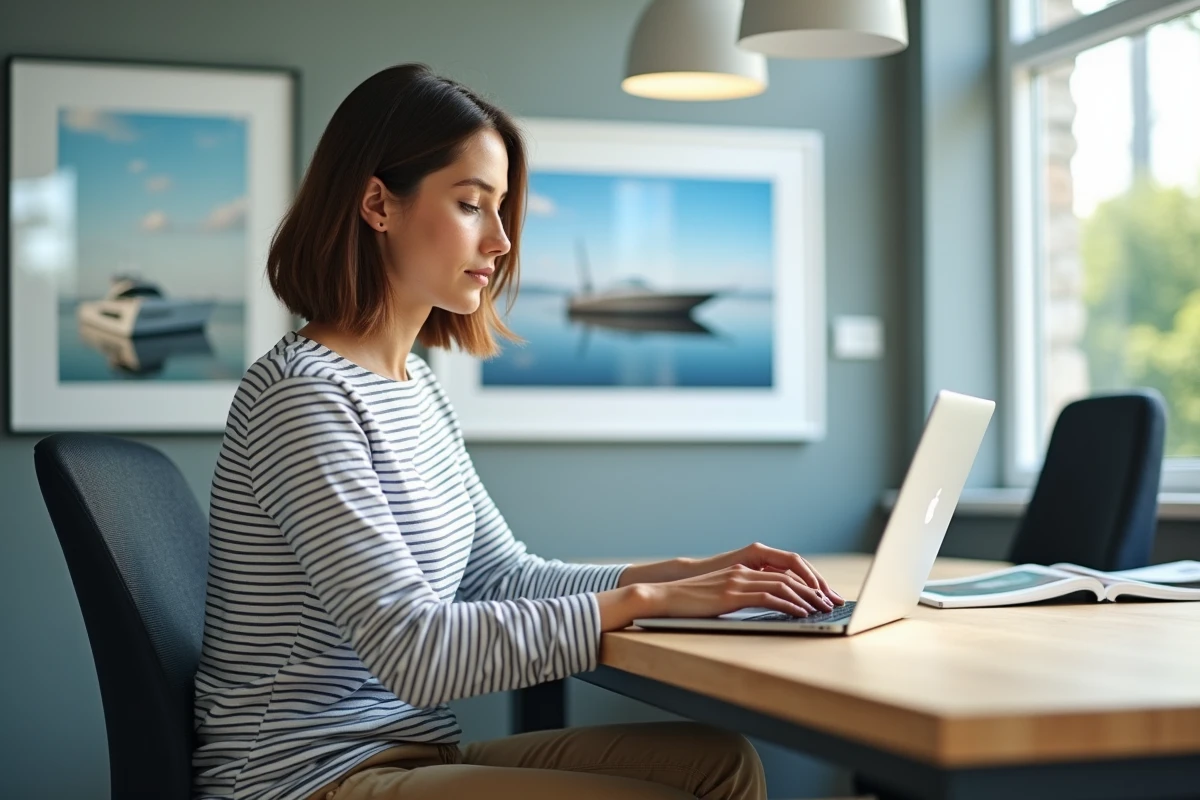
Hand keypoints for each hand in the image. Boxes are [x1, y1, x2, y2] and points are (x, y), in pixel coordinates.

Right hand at [686, 542, 843, 604]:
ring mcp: (738, 581)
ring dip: (807, 597)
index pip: (784, 570)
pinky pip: (768, 596)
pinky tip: (801, 613)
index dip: (807, 581)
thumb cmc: (690, 601)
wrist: (664, 596)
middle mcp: (744, 571)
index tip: (824, 594)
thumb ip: (742, 596)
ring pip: (783, 584)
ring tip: (823, 609)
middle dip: (815, 589)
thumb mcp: (720, 595)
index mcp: (743, 568)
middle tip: (833, 602)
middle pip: (789, 575)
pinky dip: (789, 604)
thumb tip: (765, 608)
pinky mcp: (731, 594)